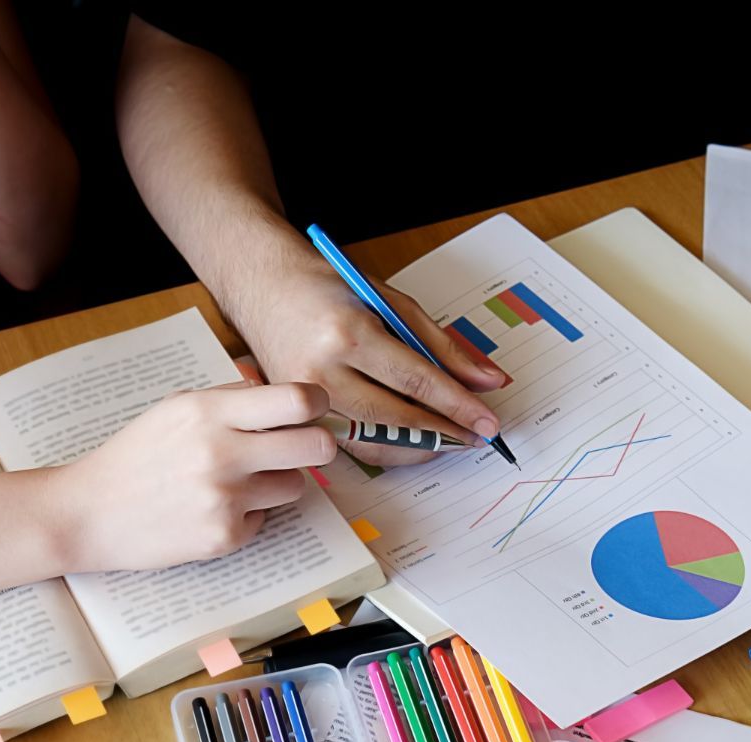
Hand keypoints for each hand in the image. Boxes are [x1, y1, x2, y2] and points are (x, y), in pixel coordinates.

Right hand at [45, 381, 335, 572]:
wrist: (89, 512)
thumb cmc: (136, 455)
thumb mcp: (177, 407)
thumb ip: (232, 397)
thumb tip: (287, 394)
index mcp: (209, 412)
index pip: (298, 400)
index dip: (318, 404)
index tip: (314, 409)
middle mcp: (221, 453)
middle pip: (316, 446)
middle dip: (317, 445)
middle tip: (302, 447)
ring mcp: (224, 499)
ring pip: (296, 485)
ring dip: (278, 481)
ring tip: (239, 480)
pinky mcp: (224, 537)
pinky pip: (265, 519)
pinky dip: (247, 514)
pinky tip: (211, 508)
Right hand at [237, 254, 508, 466]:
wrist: (262, 286)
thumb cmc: (326, 287)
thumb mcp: (390, 302)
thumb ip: (441, 346)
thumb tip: (486, 381)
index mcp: (348, 334)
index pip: (416, 381)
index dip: (458, 406)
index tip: (488, 423)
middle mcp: (321, 371)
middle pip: (395, 419)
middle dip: (443, 432)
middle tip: (476, 437)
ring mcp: (303, 399)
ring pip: (372, 442)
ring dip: (417, 446)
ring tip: (449, 439)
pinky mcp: (293, 416)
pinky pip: (349, 445)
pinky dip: (386, 447)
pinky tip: (411, 439)